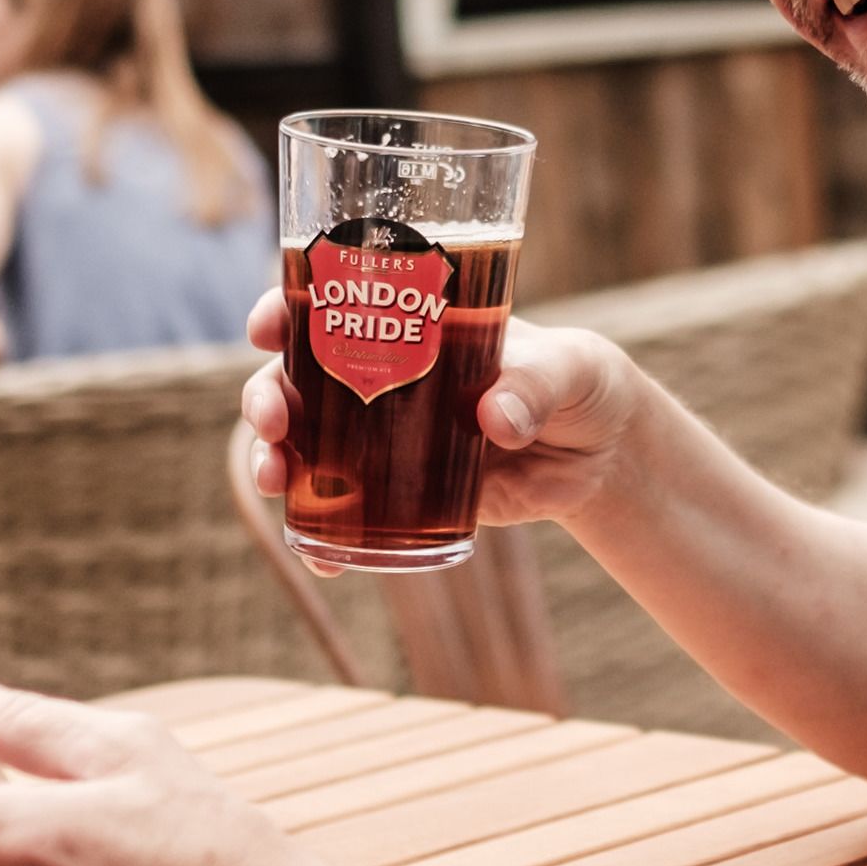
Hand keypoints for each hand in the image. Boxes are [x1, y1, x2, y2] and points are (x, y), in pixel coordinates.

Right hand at [236, 287, 650, 529]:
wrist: (601, 451)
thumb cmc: (576, 379)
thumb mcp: (566, 367)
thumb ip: (535, 385)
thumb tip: (495, 420)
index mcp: (410, 324)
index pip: (329, 304)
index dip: (284, 309)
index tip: (265, 327)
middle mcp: (382, 376)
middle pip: (297, 379)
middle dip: (266, 398)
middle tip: (271, 423)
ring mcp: (385, 438)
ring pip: (305, 446)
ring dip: (275, 464)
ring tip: (276, 485)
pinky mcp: (403, 493)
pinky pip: (347, 513)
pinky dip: (325, 539)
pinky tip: (322, 561)